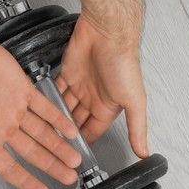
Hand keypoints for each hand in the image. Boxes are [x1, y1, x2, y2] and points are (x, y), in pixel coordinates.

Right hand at [0, 32, 81, 188]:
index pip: (10, 167)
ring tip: (74, 158)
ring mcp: (15, 109)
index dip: (27, 182)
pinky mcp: (24, 90)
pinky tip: (71, 129)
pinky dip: (59, 119)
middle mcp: (3, 126)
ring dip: (59, 145)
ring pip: (43, 132)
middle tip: (69, 176)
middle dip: (52, 165)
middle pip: (33, 152)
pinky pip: (46, 108)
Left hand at [57, 0, 148, 157]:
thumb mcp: (134, 101)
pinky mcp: (67, 75)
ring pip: (65, 107)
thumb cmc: (123, 63)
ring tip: (46, 128)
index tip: (74, 153)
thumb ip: (137, 127)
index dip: (84, 142)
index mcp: (108, 108)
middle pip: (76, 121)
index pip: (93, 131)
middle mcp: (93, 98)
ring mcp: (79, 87)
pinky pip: (56, 90)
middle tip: (55, 141)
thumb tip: (144, 151)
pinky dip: (50, 99)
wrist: (107, 35)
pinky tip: (44, 107)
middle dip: (67, 131)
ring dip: (57, 117)